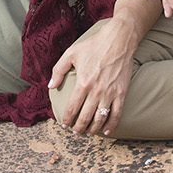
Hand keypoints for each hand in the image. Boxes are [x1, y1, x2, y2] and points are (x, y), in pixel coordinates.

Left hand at [47, 19, 138, 135]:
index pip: (72, 108)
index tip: (64, 123)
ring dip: (92, 129)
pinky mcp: (121, 93)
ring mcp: (110, 93)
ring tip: (87, 132)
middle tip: (74, 131)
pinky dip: (111, 125)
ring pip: (100, 119)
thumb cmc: (94, 45)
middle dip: (78, 127)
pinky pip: (116, 114)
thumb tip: (51, 86)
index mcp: (83, 83)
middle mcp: (96, 91)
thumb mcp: (71, 53)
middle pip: (85, 117)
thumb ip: (58, 70)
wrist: (119, 40)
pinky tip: (106, 131)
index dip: (67, 119)